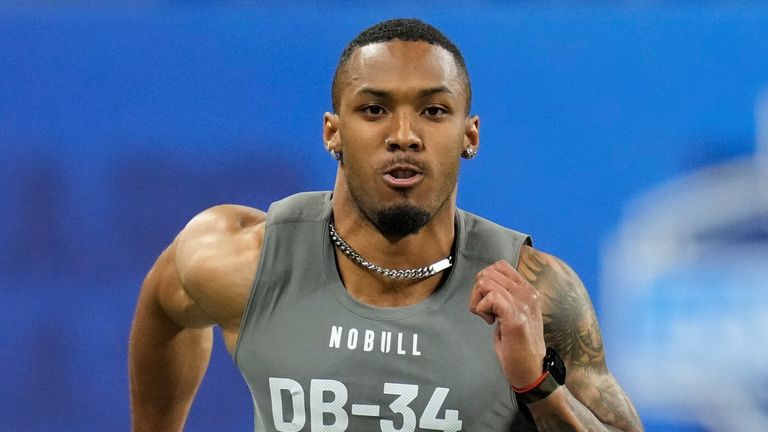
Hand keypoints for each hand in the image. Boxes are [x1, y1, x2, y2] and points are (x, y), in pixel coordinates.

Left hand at [468, 260, 546, 388]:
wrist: (532, 370)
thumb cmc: (519, 345)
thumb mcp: (516, 312)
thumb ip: (506, 295)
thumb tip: (486, 281)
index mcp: (528, 290)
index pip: (500, 266)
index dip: (485, 280)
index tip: (488, 300)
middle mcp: (528, 293)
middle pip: (488, 272)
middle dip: (478, 291)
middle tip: (485, 310)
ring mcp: (523, 304)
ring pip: (486, 282)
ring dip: (478, 300)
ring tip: (488, 316)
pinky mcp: (515, 317)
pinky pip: (490, 298)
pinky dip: (482, 309)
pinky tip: (490, 322)